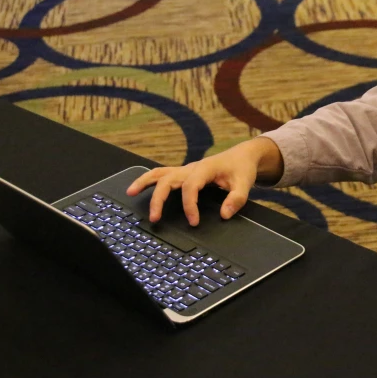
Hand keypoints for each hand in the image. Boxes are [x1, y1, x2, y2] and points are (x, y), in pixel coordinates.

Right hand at [126, 137, 283, 225]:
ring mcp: (186, 170)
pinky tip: (139, 188)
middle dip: (159, 199)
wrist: (242, 156)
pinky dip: (149, 180)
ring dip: (144, 182)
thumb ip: (236, 199)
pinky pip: (163, 175)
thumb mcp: (246, 184)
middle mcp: (192, 168)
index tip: (194, 222)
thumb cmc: (242, 169)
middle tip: (155, 218)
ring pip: (160, 173)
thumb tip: (224, 214)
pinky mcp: (184, 174)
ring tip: (130, 192)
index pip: (191, 187)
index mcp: (205, 168)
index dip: (189, 205)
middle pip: (168, 180)